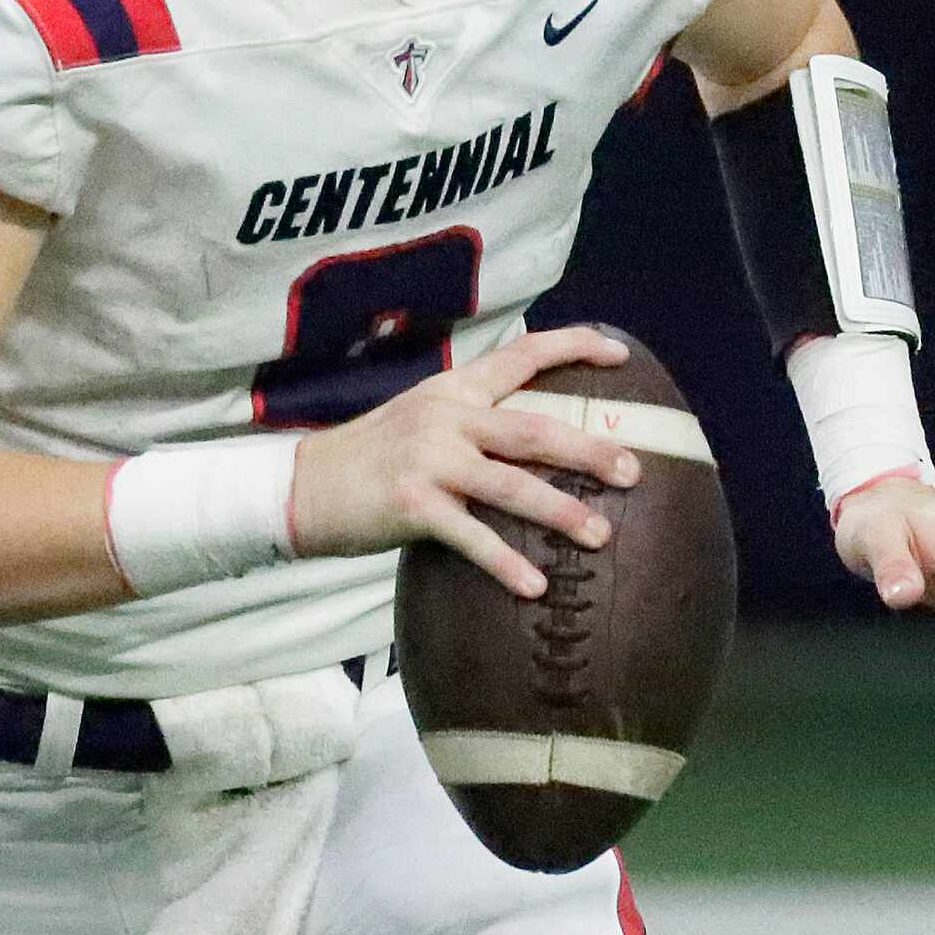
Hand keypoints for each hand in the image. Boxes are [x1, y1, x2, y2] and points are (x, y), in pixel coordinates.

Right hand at [290, 326, 641, 597]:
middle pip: (532, 428)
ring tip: (600, 535)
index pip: (521, 355)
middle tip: (633, 470)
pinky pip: (470, 535)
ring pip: (510, 483)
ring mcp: (428, 458)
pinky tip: (535, 587)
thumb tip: (535, 440)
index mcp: (453, 390)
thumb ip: (472, 423)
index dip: (573, 347)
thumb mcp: (421, 421)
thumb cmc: (370, 459)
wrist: (302, 486)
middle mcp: (445, 416)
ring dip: (559, 510)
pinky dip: (504, 563)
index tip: (620, 353)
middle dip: (587, 448)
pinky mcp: (411, 503)